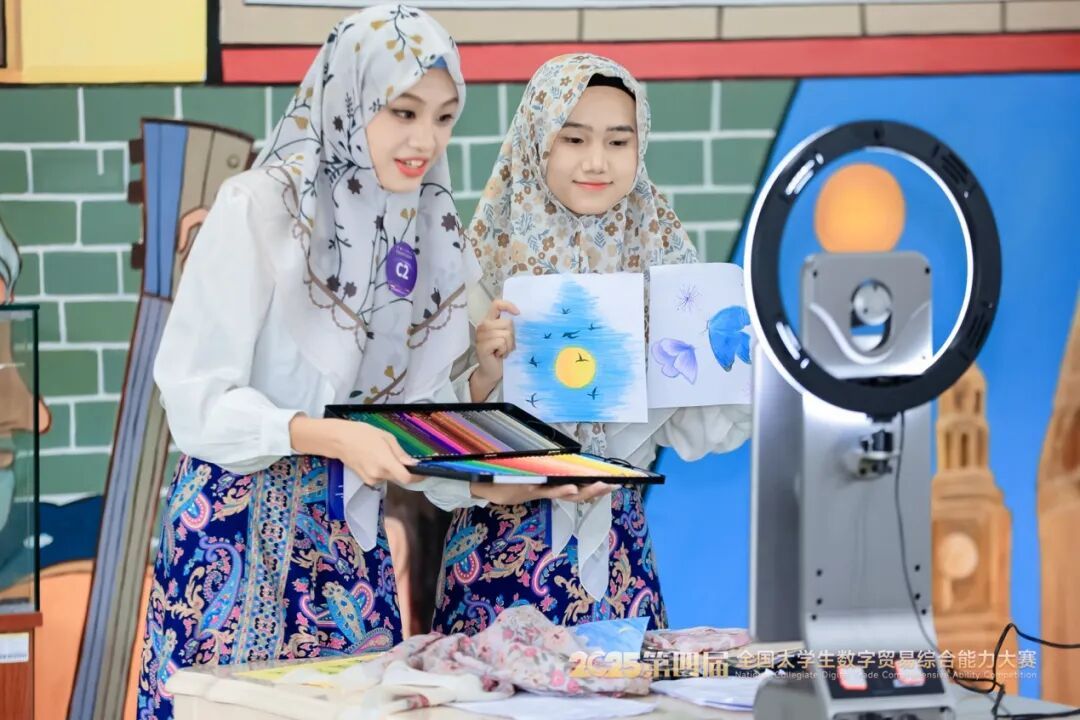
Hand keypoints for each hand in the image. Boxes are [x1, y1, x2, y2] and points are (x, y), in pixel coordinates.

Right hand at [334, 421, 418, 486]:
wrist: (340, 440)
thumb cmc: (363, 434)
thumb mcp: (386, 437)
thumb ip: (400, 453)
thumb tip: (413, 464)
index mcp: (385, 462)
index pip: (406, 478)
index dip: (417, 477)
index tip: (424, 472)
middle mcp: (378, 474)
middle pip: (399, 478)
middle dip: (405, 471)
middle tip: (403, 458)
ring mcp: (371, 479)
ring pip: (390, 478)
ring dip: (393, 470)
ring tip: (384, 454)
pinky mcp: (366, 481)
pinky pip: (382, 478)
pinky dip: (384, 471)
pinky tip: (376, 459)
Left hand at [469, 481, 616, 504]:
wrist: (484, 486)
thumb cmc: (507, 479)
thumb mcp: (528, 474)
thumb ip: (544, 470)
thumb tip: (561, 459)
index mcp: (550, 486)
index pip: (578, 488)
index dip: (596, 488)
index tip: (615, 483)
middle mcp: (547, 490)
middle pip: (577, 493)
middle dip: (596, 490)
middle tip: (613, 486)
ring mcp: (538, 490)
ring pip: (566, 493)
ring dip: (583, 491)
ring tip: (599, 486)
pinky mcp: (526, 489)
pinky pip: (545, 490)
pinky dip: (559, 490)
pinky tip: (570, 486)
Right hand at [471, 299, 518, 400]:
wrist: (492, 372)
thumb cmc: (501, 353)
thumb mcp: (507, 337)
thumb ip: (510, 326)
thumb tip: (521, 317)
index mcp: (489, 320)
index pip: (496, 304)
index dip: (508, 305)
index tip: (518, 314)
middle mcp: (483, 326)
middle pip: (507, 322)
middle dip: (512, 336)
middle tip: (506, 346)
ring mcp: (481, 336)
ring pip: (506, 334)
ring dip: (509, 345)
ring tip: (503, 351)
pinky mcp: (482, 346)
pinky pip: (501, 342)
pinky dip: (504, 350)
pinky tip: (499, 355)